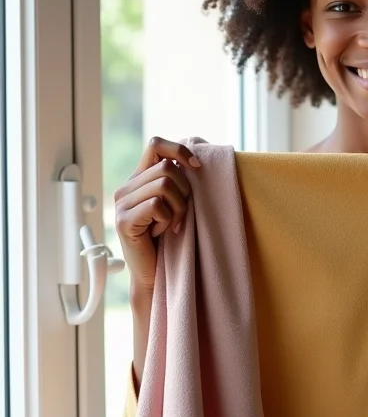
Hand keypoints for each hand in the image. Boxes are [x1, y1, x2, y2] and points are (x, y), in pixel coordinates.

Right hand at [114, 137, 200, 295]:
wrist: (154, 272)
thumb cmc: (170, 238)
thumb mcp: (177, 202)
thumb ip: (178, 180)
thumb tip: (196, 159)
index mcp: (139, 179)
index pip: (156, 144)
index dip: (179, 150)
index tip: (197, 167)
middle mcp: (126, 188)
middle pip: (167, 167)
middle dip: (185, 191)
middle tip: (181, 214)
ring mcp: (121, 204)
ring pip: (164, 185)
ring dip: (178, 207)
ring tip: (172, 224)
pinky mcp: (123, 220)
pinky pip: (157, 206)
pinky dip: (168, 220)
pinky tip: (161, 233)